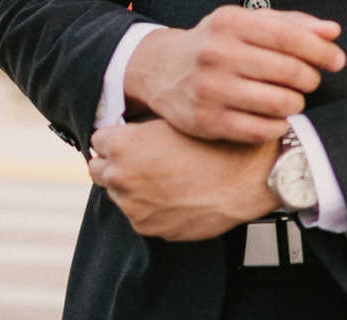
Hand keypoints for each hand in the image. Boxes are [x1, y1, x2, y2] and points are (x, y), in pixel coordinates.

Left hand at [88, 118, 277, 240]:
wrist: (249, 178)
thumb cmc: (218, 142)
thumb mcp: (180, 118)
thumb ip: (146, 123)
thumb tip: (132, 127)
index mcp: (124, 145)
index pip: (98, 139)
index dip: (117, 135)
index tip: (131, 136)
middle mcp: (120, 177)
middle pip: (99, 168)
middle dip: (116, 162)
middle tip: (145, 156)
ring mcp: (132, 206)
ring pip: (117, 193)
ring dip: (132, 185)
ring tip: (166, 175)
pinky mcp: (147, 227)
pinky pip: (138, 213)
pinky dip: (149, 205)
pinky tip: (175, 193)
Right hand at [125, 5, 345, 141]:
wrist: (162, 69)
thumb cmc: (217, 42)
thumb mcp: (248, 22)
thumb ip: (292, 24)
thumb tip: (333, 32)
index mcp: (231, 23)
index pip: (290, 37)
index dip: (321, 51)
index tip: (338, 60)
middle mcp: (217, 54)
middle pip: (288, 71)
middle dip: (311, 78)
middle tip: (311, 80)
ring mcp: (210, 89)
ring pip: (278, 103)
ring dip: (297, 103)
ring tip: (293, 98)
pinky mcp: (206, 121)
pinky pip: (260, 130)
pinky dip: (278, 125)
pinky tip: (276, 117)